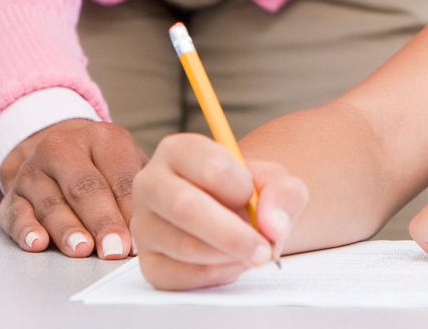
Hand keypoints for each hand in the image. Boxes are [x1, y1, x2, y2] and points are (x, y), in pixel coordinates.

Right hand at [0, 119, 146, 258]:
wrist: (52, 149)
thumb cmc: (100, 165)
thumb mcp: (124, 162)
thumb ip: (137, 189)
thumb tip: (152, 226)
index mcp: (101, 138)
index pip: (119, 175)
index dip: (130, 209)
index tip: (140, 239)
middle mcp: (62, 149)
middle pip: (84, 187)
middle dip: (101, 221)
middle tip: (114, 248)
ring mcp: (34, 171)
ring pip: (51, 202)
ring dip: (67, 229)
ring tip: (82, 249)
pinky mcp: (13, 195)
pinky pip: (17, 213)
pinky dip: (26, 230)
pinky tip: (38, 243)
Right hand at [131, 133, 306, 290]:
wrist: (235, 218)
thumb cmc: (248, 193)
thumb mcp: (275, 182)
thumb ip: (283, 194)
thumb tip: (272, 226)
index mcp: (179, 151)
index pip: (209, 166)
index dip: (240, 188)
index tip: (255, 199)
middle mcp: (151, 184)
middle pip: (184, 206)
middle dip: (231, 234)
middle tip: (264, 249)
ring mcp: (144, 225)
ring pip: (183, 245)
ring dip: (227, 256)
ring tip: (251, 253)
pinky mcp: (149, 262)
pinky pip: (179, 276)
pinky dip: (214, 275)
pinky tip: (231, 264)